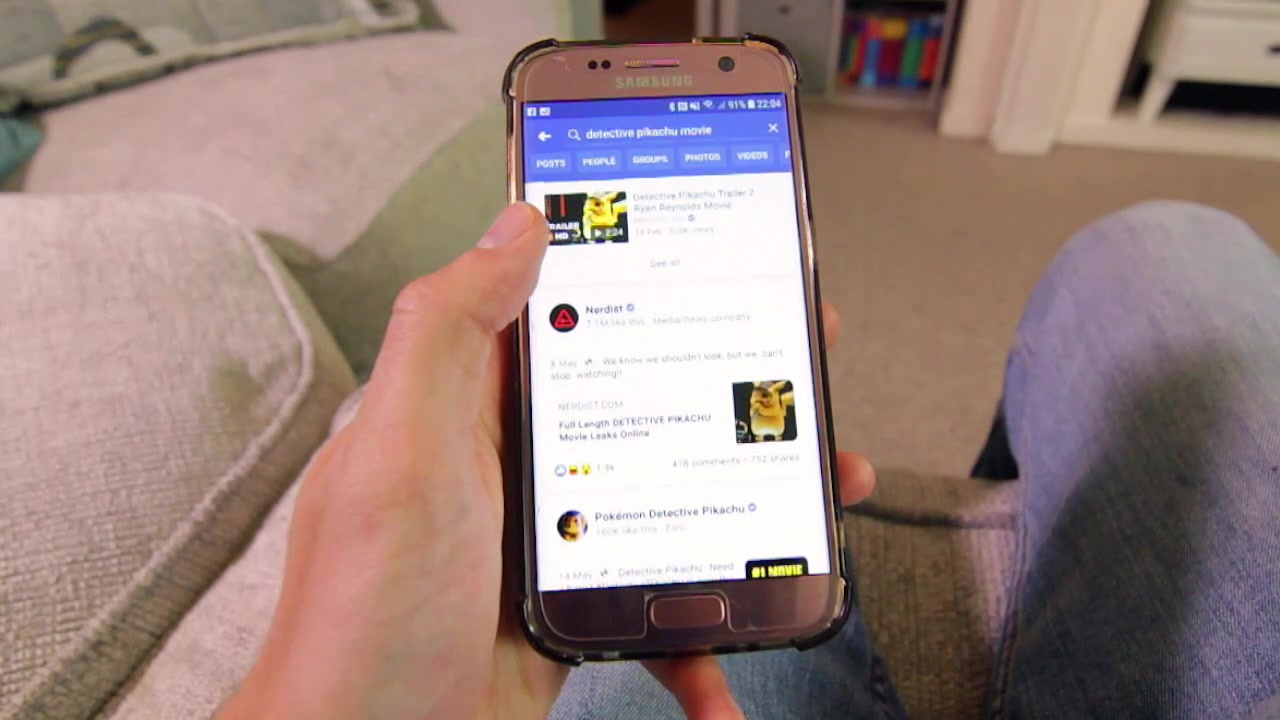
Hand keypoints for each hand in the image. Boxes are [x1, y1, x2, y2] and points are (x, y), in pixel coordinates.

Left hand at [218, 203, 876, 719]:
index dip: (643, 270)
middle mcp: (514, 458)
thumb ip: (448, 329)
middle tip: (798, 363)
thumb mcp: (404, 453)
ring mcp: (552, 534)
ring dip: (751, 499)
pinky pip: (662, 603)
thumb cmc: (364, 617)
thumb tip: (516, 224)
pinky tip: (727, 664)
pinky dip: (703, 635)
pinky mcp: (577, 604)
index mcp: (470, 402)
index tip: (718, 249)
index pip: (565, 305)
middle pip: (642, 393)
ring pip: (672, 491)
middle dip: (729, 382)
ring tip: (817, 495)